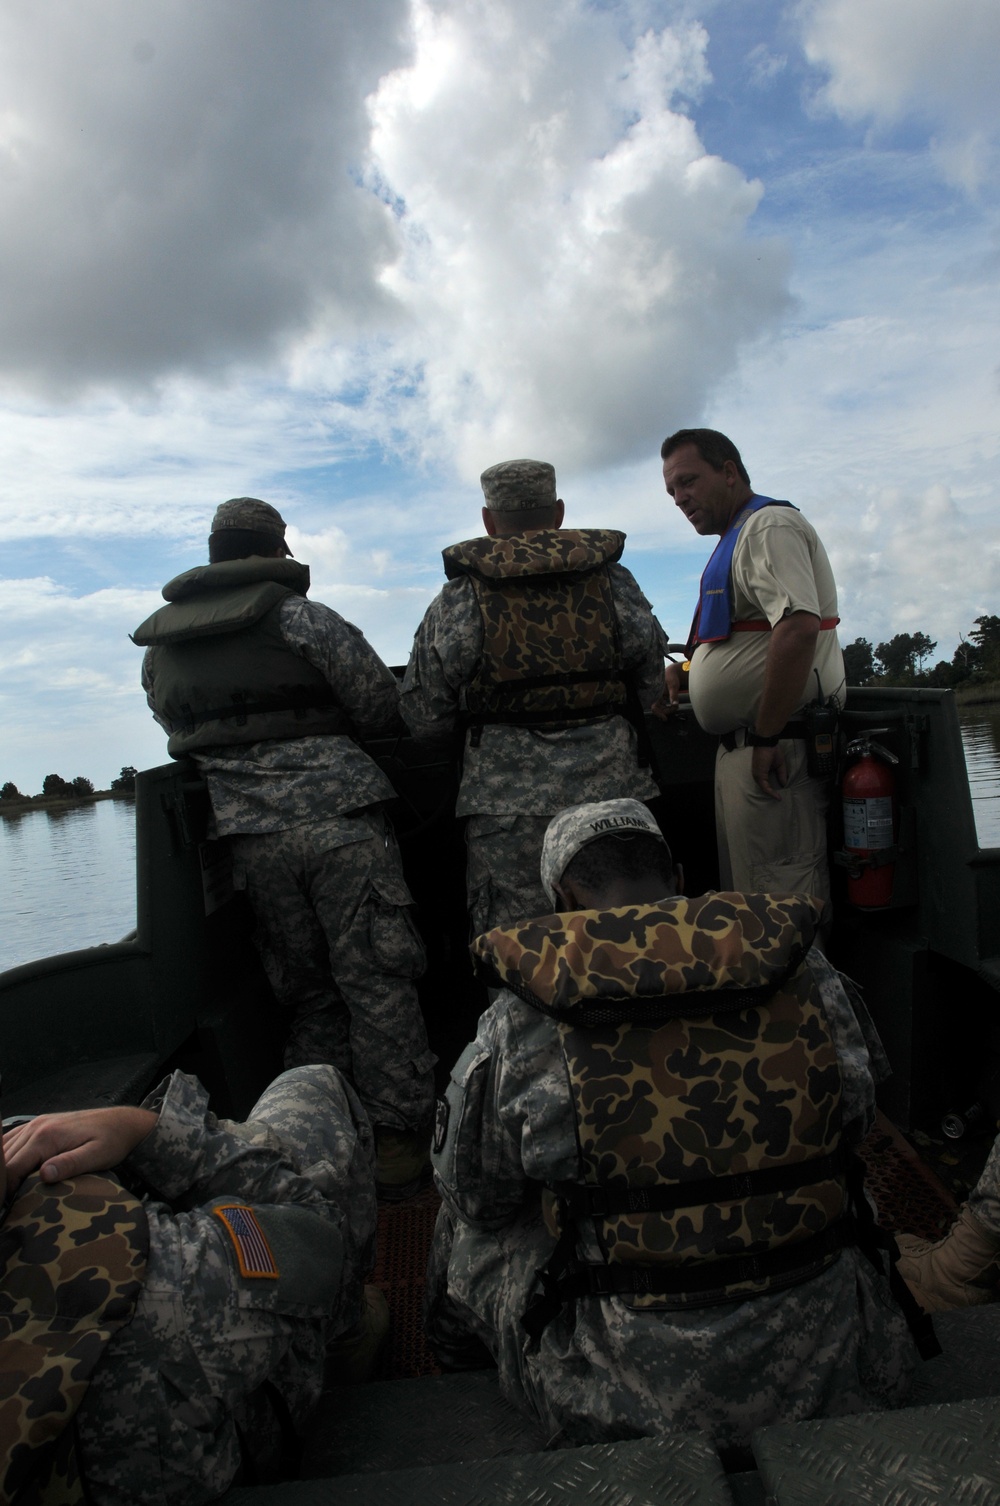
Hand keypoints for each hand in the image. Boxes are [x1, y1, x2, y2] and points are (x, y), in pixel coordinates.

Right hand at [2, 1106, 156, 1192]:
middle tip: (11, 1204)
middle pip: (4, 1162)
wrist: (122, 1122)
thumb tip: (44, 1175)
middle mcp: (36, 1127)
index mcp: (46, 1136)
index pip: (10, 1169)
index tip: (12, 1208)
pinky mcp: (40, 1125)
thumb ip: (70, 1164)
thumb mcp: (96, 1156)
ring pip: (5, 1151)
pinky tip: (14, 1173)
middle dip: (4, 1183)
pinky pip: (13, 1140)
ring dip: (5, 1170)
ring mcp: (37, 1123)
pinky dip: (8, 1157)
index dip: (6, 1191)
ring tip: (12, 1192)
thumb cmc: (112, 1141)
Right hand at [651, 662, 684, 720]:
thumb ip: (674, 695)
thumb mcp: (673, 686)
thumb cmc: (672, 677)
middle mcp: (656, 697)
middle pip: (659, 710)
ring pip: (662, 709)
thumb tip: (675, 705)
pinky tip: (674, 705)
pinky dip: (669, 707)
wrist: (673, 673)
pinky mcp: (662, 699)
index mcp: (656, 693)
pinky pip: (664, 706)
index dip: (658, 714)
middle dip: (667, 711)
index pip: (654, 707)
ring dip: (669, 710)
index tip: (665, 718)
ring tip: (676, 706)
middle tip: (676, 708)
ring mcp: (659, 698)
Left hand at [751, 743, 786, 798]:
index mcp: (762, 772)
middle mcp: (758, 775)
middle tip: (780, 798)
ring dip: (772, 794)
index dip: (773, 789)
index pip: (767, 783)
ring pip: (764, 789)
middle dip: (772, 793)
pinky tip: (777, 796)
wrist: (767, 743)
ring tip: (779, 799)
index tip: (780, 795)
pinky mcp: (759, 775)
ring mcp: (757, 775)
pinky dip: (771, 792)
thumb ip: (781, 774)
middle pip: (765, 787)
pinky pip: (765, 787)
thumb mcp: (780, 765)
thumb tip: (784, 784)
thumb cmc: (773, 751)